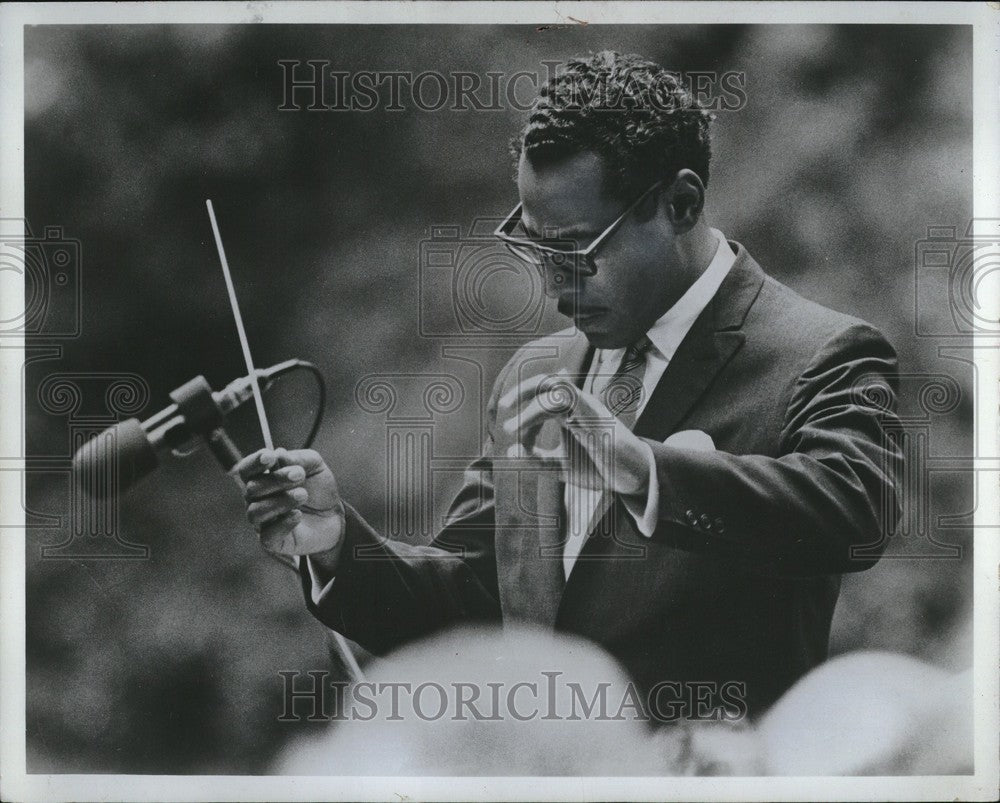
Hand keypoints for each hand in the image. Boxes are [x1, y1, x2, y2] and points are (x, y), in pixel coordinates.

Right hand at [236, 447, 345, 558]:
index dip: (254, 462)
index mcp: (262, 479)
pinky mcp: (272, 541)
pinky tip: (298, 515)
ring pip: (256, 512)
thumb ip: (299, 458)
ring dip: (280, 501)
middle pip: (251, 489)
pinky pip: (268, 535)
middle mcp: (257, 500)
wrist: (334, 516)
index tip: (270, 456)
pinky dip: (283, 523)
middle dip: (276, 479)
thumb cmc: (318, 490)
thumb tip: (279, 454)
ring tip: (302, 495)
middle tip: (299, 475)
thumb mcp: (315, 466)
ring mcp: (262, 522)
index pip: (246, 470)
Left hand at [498, 371, 651, 495]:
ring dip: (529, 410)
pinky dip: (546, 409)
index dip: (523, 412)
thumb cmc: (601, 467)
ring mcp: (588, 408)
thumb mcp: (561, 466)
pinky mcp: (595, 416)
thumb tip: (510, 452)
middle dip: (522, 390)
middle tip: (503, 405)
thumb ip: (538, 458)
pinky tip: (534, 427)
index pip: (542, 396)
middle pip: (547, 382)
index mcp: (571, 411)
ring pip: (554, 391)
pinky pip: (568, 399)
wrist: (634, 477)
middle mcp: (579, 404)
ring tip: (512, 429)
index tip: (513, 435)